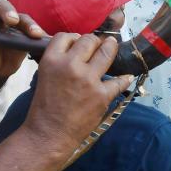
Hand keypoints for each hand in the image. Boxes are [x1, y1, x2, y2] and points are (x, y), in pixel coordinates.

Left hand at [0, 0, 44, 78]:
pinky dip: (40, 34)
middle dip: (7, 12)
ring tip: (35, 34)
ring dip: (28, 24)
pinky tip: (46, 41)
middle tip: (12, 21)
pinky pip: (34, 30)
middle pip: (2, 6)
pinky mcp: (26, 31)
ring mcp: (13, 22)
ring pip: (21, 17)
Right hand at [23, 34, 133, 155]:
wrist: (49, 134)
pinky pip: (118, 81)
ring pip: (106, 52)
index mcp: (52, 60)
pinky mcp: (102, 95)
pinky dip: (123, 79)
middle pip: (89, 40)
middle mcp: (71, 65)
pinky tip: (126, 77)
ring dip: (111, 47)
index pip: (66, 36)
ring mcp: (88, 79)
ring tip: (112, 46)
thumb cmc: (44, 108)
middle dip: (94, 41)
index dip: (74, 38)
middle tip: (97, 45)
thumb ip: (58, 61)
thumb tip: (76, 49)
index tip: (78, 42)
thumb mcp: (44, 76)